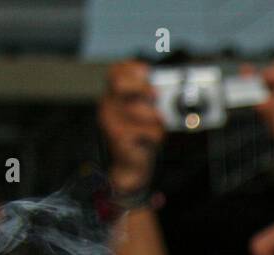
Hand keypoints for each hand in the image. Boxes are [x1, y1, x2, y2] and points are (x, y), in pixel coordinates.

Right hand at [98, 60, 163, 194]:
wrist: (131, 167)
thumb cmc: (140, 138)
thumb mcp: (146, 115)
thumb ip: (151, 99)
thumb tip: (166, 88)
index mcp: (114, 96)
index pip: (116, 72)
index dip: (132, 68)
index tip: (148, 72)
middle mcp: (108, 105)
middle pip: (119, 82)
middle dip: (141, 86)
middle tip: (156, 96)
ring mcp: (110, 120)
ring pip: (140, 109)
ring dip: (156, 119)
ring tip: (156, 127)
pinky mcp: (119, 136)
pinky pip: (148, 129)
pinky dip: (157, 135)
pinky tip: (151, 140)